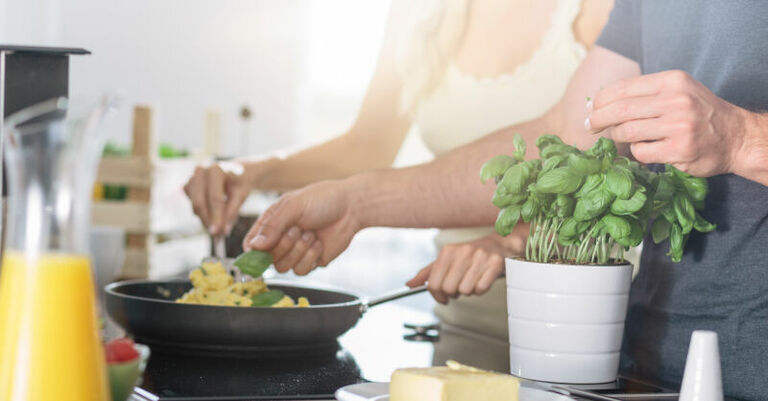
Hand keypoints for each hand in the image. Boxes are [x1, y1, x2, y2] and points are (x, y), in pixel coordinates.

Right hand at [184, 161, 257, 235]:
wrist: (237, 172)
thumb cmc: (241, 182)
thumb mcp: (242, 195)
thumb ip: (232, 212)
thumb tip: (223, 231)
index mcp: (216, 170)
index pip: (214, 198)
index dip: (216, 217)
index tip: (218, 233)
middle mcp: (201, 172)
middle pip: (199, 203)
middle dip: (207, 221)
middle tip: (216, 236)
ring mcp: (192, 178)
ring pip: (195, 206)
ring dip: (205, 219)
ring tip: (219, 227)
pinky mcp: (188, 186)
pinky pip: (193, 205)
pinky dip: (203, 213)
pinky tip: (214, 214)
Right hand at [242, 179, 362, 273]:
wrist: (351, 207)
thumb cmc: (322, 199)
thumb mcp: (293, 206)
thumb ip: (272, 226)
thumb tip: (254, 246)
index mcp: (271, 223)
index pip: (251, 244)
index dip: (253, 251)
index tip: (262, 248)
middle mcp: (280, 239)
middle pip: (267, 259)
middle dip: (284, 245)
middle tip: (298, 229)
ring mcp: (295, 252)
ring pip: (283, 267)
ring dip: (299, 251)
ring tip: (311, 234)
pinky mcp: (310, 261)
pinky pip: (301, 270)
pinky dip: (311, 257)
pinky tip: (319, 243)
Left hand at [406, 231, 524, 303]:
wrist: (499, 244)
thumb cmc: (470, 255)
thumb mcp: (447, 260)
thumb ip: (428, 273)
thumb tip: (409, 285)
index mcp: (448, 251)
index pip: (433, 283)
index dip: (437, 295)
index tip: (442, 297)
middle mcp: (463, 252)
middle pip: (448, 289)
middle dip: (453, 293)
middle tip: (459, 287)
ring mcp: (480, 257)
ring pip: (465, 290)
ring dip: (468, 291)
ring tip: (472, 281)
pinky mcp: (495, 264)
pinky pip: (481, 289)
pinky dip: (481, 290)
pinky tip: (482, 280)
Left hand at [586, 70, 750, 176]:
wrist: (735, 137)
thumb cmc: (698, 113)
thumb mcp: (677, 91)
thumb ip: (644, 93)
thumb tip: (599, 102)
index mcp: (671, 81)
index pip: (623, 88)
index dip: (600, 100)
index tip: (590, 109)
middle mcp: (675, 101)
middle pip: (620, 110)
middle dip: (598, 119)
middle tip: (590, 127)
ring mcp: (678, 126)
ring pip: (627, 132)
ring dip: (615, 137)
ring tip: (616, 138)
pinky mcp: (679, 150)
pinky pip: (641, 152)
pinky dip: (636, 152)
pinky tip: (644, 149)